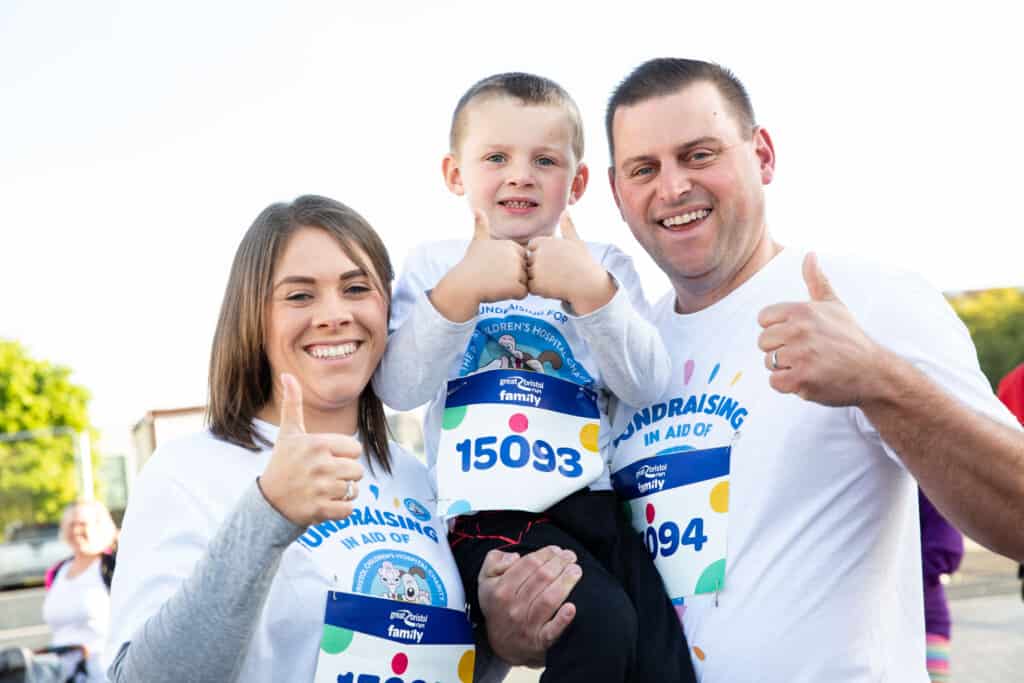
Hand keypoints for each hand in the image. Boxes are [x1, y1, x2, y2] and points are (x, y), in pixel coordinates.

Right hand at [258, 373, 363, 525]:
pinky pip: (349, 509)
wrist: (268, 502)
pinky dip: (340, 510)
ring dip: (342, 493)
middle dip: (345, 475)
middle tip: (324, 477)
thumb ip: (292, 403)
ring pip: (354, 490)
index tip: (326, 458)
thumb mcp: (288, 433)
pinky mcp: (321, 511)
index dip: (344, 455)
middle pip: (358, 471)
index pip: (356, 449)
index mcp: (317, 444)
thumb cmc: (283, 463)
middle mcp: (320, 465)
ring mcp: (321, 489)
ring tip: (323, 490)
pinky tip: (324, 504)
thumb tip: (287, 374)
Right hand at [431, 210, 528, 321]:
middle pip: (524, 272)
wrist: (462, 285)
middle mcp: (514, 255)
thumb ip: (481, 226)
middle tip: (494, 277)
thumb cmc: (470, 265)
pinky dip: (512, 296)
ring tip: (495, 283)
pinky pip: (522, 293)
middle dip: (512, 278)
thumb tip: (477, 209)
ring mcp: (515, 270)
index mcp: (510, 245)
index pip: (522, 260)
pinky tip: (498, 291)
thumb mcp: (477, 242)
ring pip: (524, 283)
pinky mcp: (514, 285)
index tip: (495, 267)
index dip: (510, 268)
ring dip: (512, 288)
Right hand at [477, 546, 580, 667]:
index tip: (556, 550)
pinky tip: (571, 608)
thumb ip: (494, 561)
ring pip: (549, 599)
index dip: (545, 554)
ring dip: (566, 582)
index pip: (528, 564)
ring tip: (576, 570)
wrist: (503, 645)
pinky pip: (552, 631)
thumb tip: (515, 556)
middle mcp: (513, 607)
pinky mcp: (539, 641)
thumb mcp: (485, 581)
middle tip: (570, 556)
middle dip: (559, 563)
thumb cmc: (499, 606)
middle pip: (541, 578)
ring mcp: (527, 625)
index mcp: (501, 590)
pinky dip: (562, 620)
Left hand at [527, 212, 613, 313]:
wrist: (589, 284)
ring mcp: (536, 269)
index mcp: (545, 241)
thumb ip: (567, 227)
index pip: (532, 247)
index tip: (556, 260)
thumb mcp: (576, 241)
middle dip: (540, 269)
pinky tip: (554, 288)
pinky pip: (531, 288)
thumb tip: (565, 211)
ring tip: (557, 280)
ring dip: (539, 280)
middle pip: (530, 262)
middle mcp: (539, 253)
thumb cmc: (584, 263)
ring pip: (529, 275)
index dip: (542, 255)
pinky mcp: (537, 284)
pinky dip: (540, 291)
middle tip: (558, 272)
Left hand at [757, 252, 884, 405]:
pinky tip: (808, 378)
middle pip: (763, 342)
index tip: (799, 335)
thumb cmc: (849, 338)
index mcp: (802, 310)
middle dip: (780, 350)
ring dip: (786, 368)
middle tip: (807, 352)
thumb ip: (816, 280)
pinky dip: (788, 385)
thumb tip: (809, 254)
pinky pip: (775, 382)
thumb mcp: (834, 304)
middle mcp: (799, 330)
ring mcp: (800, 355)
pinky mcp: (802, 379)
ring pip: (768, 362)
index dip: (778, 329)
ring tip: (810, 365)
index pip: (763, 319)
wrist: (873, 372)